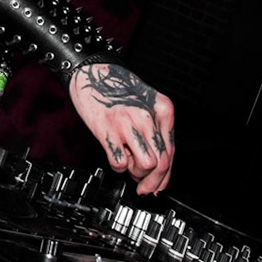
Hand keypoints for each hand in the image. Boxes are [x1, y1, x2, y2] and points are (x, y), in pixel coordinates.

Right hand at [68, 62, 174, 194]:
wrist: (90, 73)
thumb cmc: (118, 90)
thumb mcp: (147, 106)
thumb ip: (156, 134)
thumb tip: (158, 171)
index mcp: (163, 109)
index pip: (171, 152)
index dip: (164, 176)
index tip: (157, 187)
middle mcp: (148, 116)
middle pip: (161, 163)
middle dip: (151, 179)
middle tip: (141, 181)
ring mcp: (128, 123)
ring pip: (146, 165)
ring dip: (136, 172)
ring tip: (128, 161)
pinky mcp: (107, 129)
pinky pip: (120, 163)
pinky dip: (118, 165)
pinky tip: (115, 152)